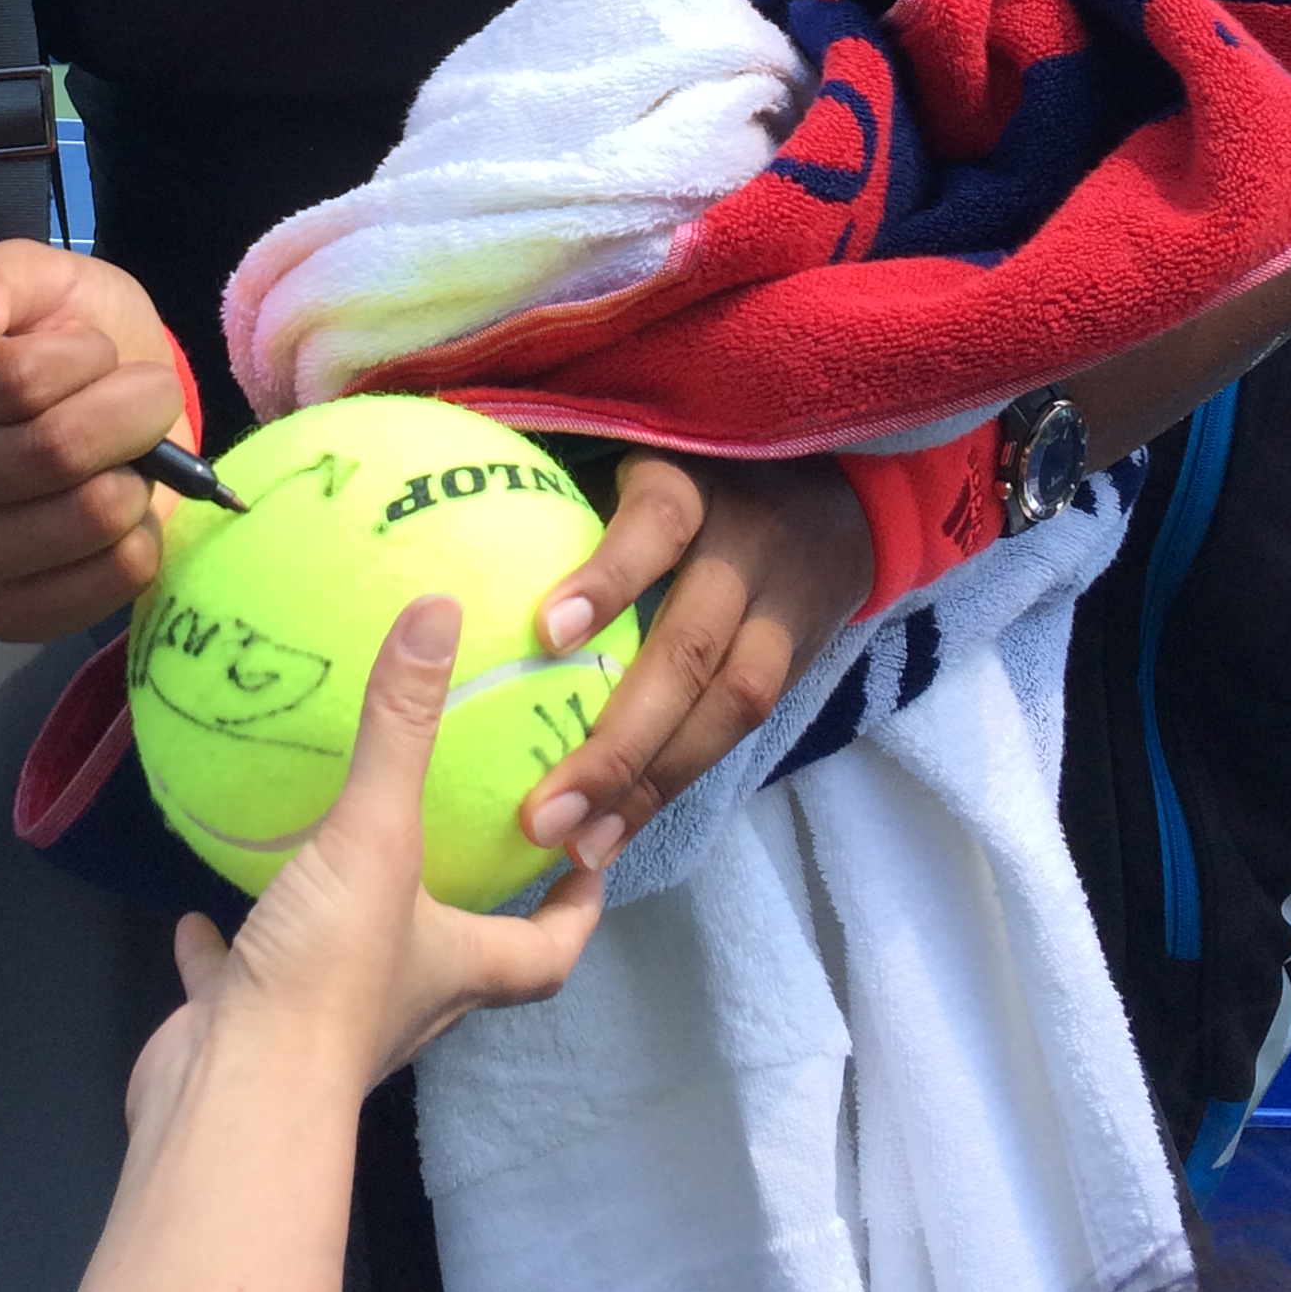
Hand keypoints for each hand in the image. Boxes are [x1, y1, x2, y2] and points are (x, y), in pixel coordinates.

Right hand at [0, 241, 187, 639]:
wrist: (86, 406)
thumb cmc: (51, 335)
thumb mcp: (29, 276)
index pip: (15, 380)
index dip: (85, 358)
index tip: (93, 350)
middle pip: (54, 451)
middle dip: (131, 409)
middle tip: (142, 393)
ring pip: (87, 517)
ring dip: (142, 472)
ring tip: (128, 451)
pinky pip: (106, 583)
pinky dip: (142, 537)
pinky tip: (123, 508)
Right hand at [125, 597, 603, 1139]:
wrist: (230, 1097)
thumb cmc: (330, 976)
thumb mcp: (375, 834)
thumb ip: (402, 725)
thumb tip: (441, 610)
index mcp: (458, 965)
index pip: (548, 950)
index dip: (579, 906)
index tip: (593, 854)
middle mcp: (406, 1000)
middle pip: (459, 956)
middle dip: (466, 905)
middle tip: (461, 833)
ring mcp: (323, 1024)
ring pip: (351, 967)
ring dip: (347, 919)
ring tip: (329, 855)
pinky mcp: (247, 1028)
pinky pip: (246, 981)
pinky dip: (231, 950)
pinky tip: (205, 913)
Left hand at [519, 452, 873, 863]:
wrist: (842, 491)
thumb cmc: (694, 465)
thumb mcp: (638, 448)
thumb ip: (562, 481)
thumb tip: (448, 527)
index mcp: (694, 482)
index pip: (657, 524)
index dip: (608, 577)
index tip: (545, 632)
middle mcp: (748, 547)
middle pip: (691, 647)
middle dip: (619, 737)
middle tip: (543, 810)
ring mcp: (784, 609)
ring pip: (730, 705)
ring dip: (652, 783)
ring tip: (582, 842)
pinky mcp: (800, 661)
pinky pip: (740, 733)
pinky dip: (676, 785)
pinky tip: (618, 831)